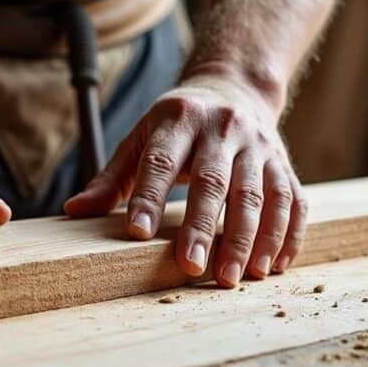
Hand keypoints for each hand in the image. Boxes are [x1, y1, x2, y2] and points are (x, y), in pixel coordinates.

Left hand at [64, 77, 306, 287]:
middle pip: (214, 181)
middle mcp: (224, 129)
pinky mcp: (285, 163)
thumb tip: (74, 211)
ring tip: (238, 277)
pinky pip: (293, 200)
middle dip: (204, 226)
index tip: (138, 234)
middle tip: (192, 268)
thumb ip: (112, 179)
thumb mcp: (141, 139)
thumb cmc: (178, 126)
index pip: (161, 161)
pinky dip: (287, 235)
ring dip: (251, 239)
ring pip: (260, 195)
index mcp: (180, 120)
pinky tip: (275, 266)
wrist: (235, 89)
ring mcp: (260, 146)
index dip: (149, 197)